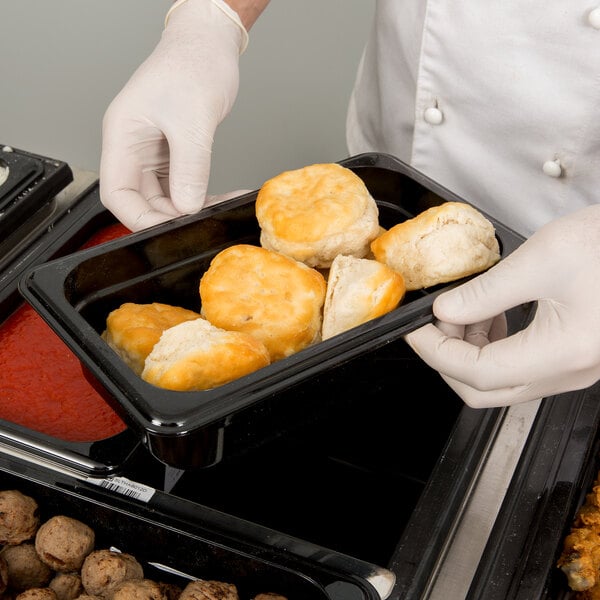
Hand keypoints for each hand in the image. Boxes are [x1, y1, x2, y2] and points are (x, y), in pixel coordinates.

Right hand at [99, 0, 247, 230]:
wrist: (210, 44)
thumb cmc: (193, 64)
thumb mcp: (192, 121)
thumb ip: (190, 168)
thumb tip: (187, 205)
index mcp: (122, 136)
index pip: (117, 194)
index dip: (139, 218)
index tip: (168, 228)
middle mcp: (133, 146)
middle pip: (141, 199)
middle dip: (171, 215)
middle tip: (201, 221)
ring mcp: (152, 150)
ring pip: (164, 195)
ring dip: (190, 206)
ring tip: (219, 206)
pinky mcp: (173, 151)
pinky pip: (182, 183)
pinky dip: (200, 194)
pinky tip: (220, 197)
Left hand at [404, 204, 599, 406]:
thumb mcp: (542, 259)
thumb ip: (485, 292)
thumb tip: (445, 310)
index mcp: (564, 352)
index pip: (478, 372)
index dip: (437, 353)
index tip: (415, 330)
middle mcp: (572, 371)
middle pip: (487, 390)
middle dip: (449, 358)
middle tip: (434, 324)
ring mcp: (576, 368)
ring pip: (503, 380)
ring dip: (471, 351)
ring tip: (462, 312)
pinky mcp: (577, 356)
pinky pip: (523, 367)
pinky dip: (494, 346)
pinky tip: (490, 316)